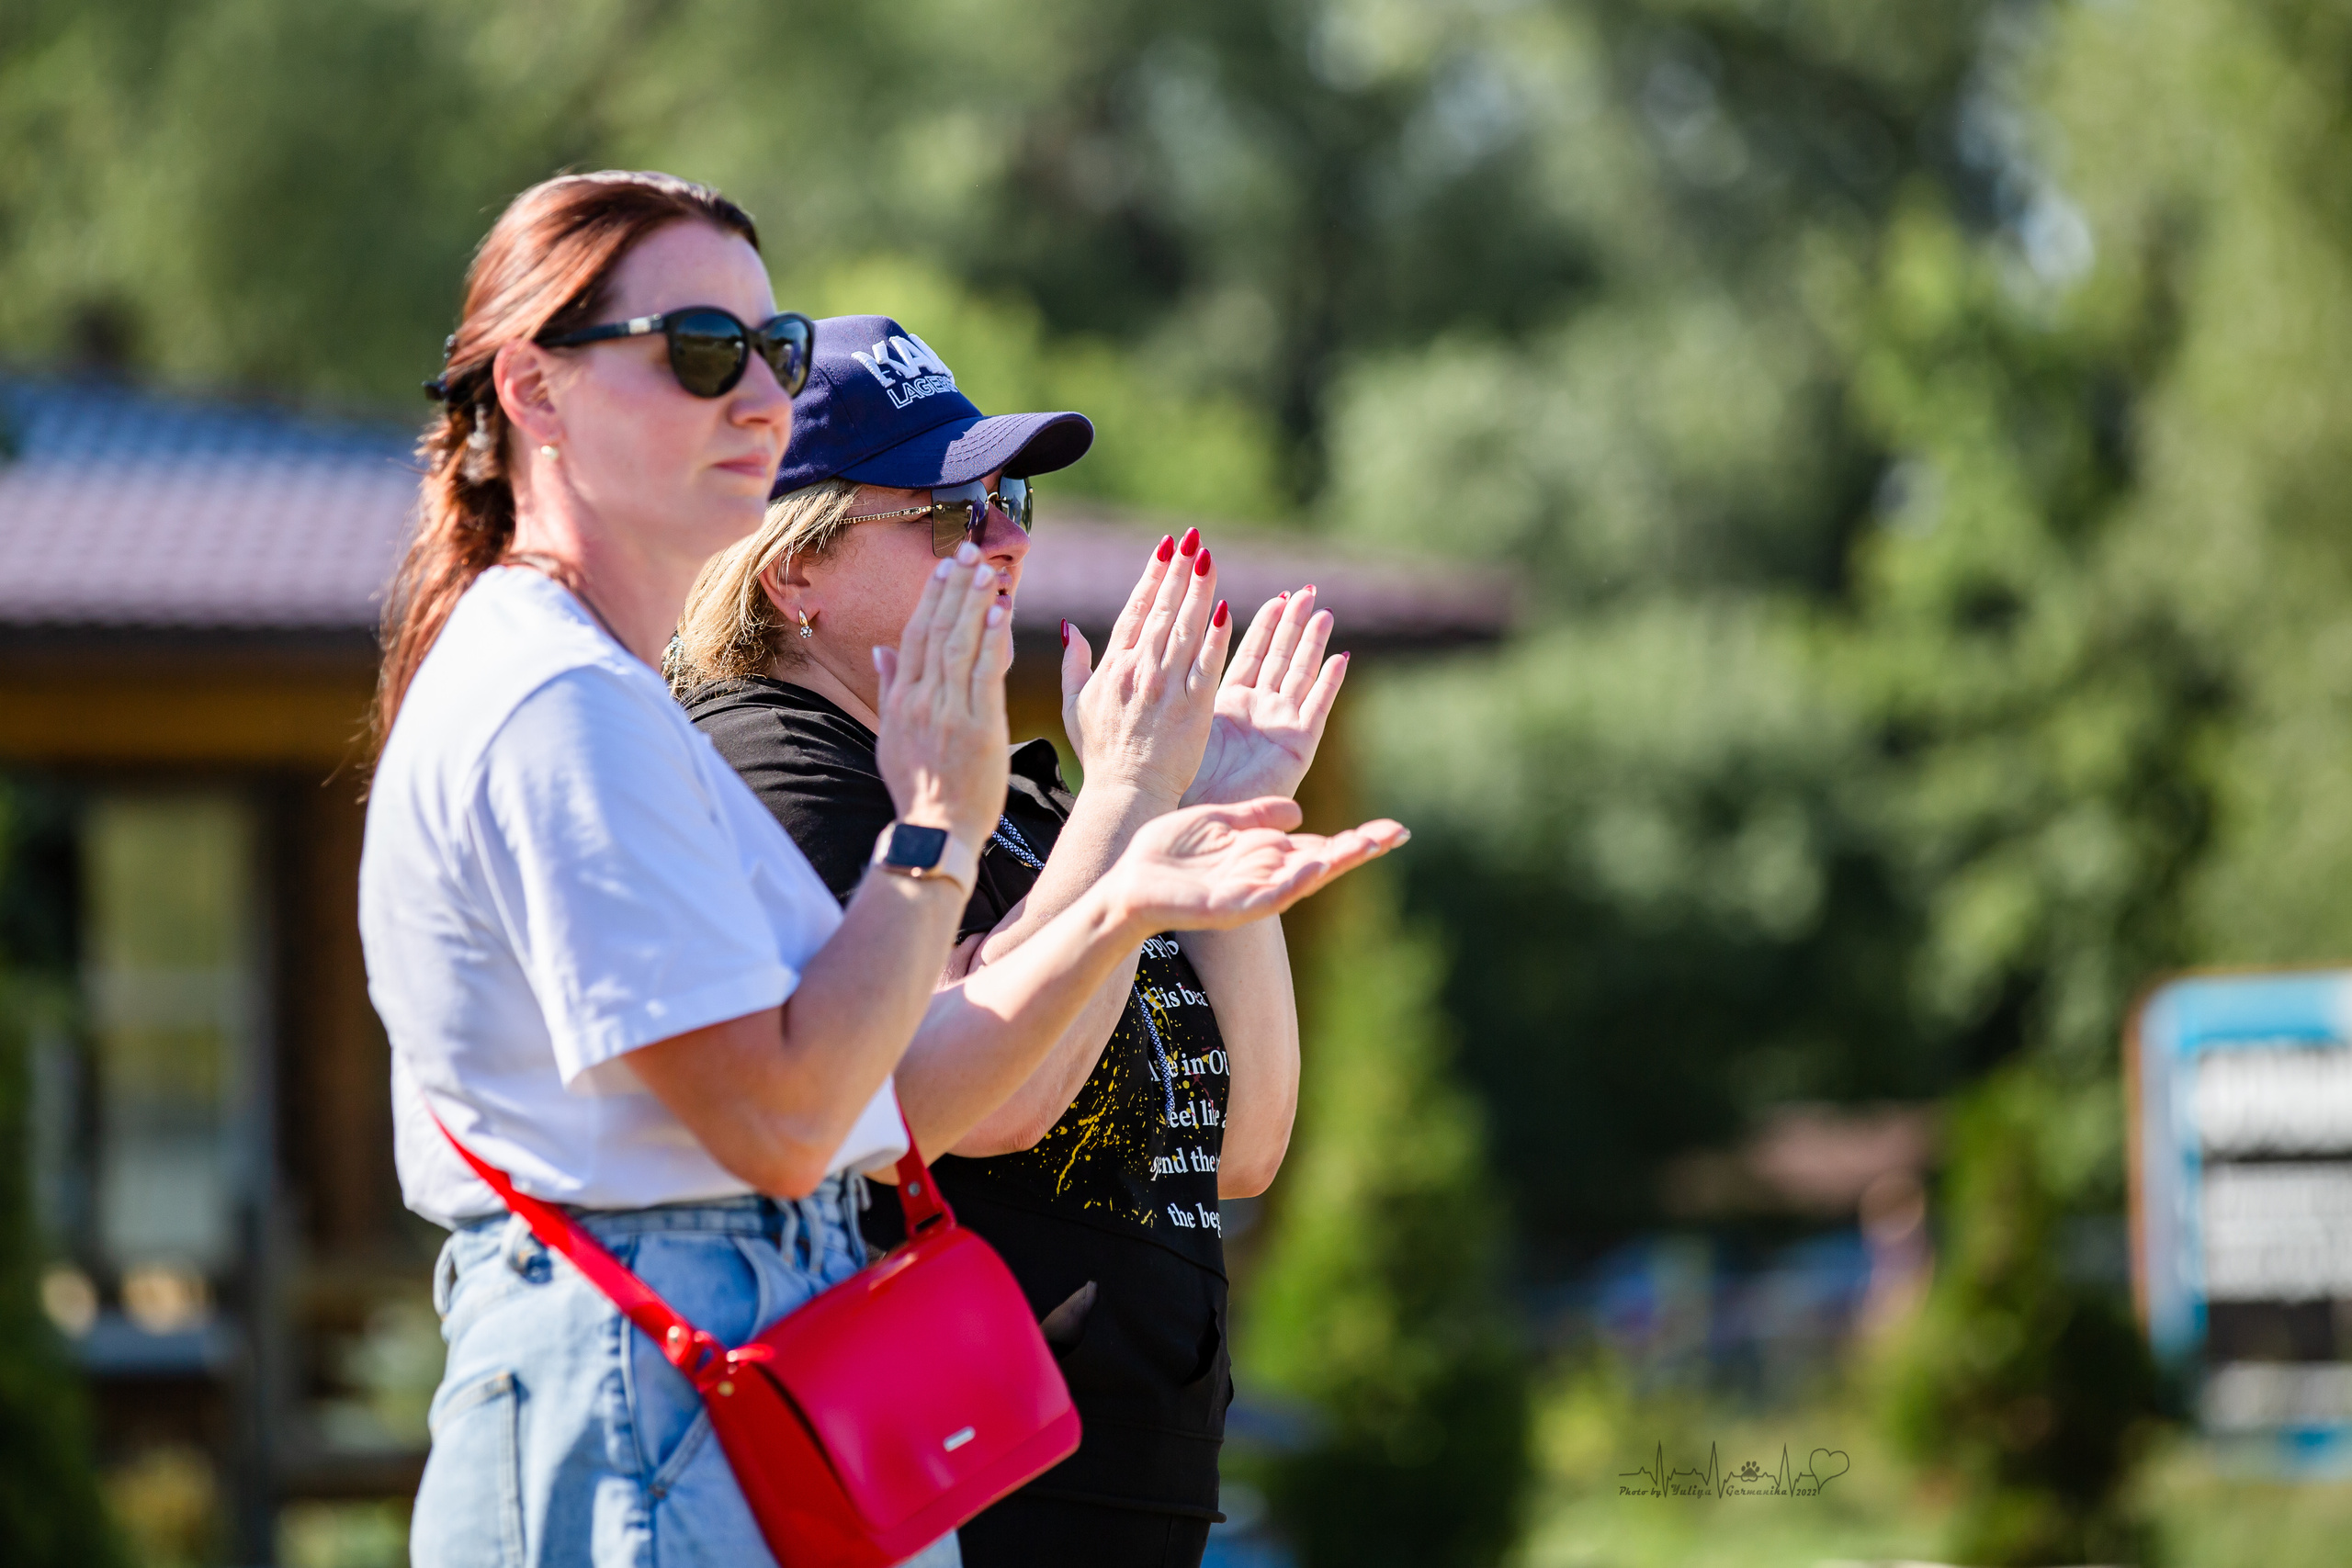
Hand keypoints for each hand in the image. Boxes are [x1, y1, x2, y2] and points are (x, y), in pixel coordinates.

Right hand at [872, 542, 1012, 846]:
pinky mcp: (979, 726)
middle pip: (937, 631)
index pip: (916, 636)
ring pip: (960, 644)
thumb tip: (882, 648)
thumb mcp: (891, 736)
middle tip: (969, 551)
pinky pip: (985, 673)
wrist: (935, 832)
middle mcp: (921, 700)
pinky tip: (1000, 610)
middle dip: (953, 587)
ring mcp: (949, 711)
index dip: (931, 598)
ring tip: (987, 570)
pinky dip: (992, 639)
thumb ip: (890, 687)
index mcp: (902, 700)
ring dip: (973, 602)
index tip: (945, 567)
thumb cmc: (919, 789)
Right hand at [1061, 529, 1231, 807]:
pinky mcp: (1193, 709)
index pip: (1135, 610)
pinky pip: (1207, 665)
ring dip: (1198, 591)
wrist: (1126, 794)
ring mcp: (1167, 689)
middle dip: (1178, 571)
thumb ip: (1074, 665)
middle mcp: (1140, 671)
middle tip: (1192, 539)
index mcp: (1113, 667)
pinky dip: (1215, 637)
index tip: (1166, 549)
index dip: (1152, 576)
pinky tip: (1225, 610)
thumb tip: (1070, 628)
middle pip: (1163, 611)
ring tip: (1208, 558)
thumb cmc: (1102, 754)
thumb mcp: (1075, 707)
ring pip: (1186, 630)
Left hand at [1104, 798, 1408, 932]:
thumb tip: (1298, 813)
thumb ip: (1256, 816)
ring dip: (1332, 864)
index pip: (1320, 845)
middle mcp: (1264, 874)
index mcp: (1264, 853)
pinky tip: (1310, 870)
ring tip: (1364, 846)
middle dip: (1357, 849)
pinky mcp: (1226, 906)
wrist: (1126, 882)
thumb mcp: (1217, 821)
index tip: (1393, 829)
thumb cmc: (1166, 853)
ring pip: (1300, 881)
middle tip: (1396, 834)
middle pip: (1322, 862)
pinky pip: (1265, 897)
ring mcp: (1248, 892)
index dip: (1355, 838)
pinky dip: (1289, 884)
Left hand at [1182, 585, 1346, 807]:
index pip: (1251, 653)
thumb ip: (1182, 685)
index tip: (1278, 596)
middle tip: (1307, 592)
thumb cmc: (1180, 777)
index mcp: (1228, 702)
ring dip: (1314, 645)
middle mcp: (1258, 711)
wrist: (1199, 815)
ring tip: (1324, 613)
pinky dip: (1329, 683)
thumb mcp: (1179, 719)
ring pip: (1301, 676)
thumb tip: (1162, 648)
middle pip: (1280, 658)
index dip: (1265, 625)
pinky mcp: (1298, 748)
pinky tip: (1341, 658)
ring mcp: (1280, 727)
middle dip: (1294, 625)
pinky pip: (1317, 708)